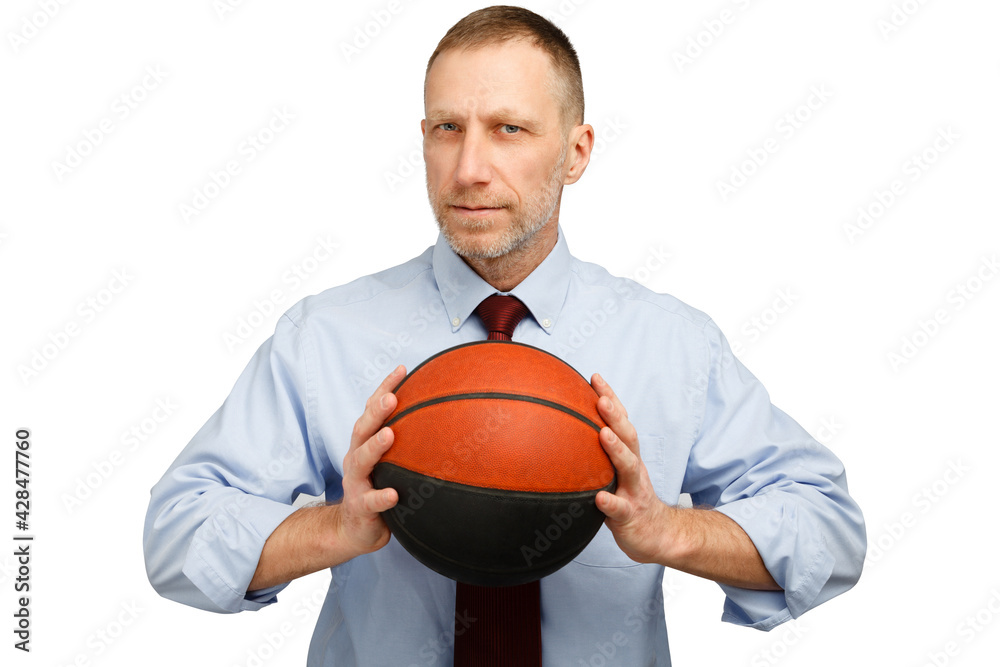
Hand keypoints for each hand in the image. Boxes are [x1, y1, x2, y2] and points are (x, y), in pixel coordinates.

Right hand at [334, 365, 405, 557]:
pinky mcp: (360, 507)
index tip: (403, 369)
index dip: (385, 388)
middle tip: (393, 397)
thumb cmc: (377, 488)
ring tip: (389, 434)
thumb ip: (406, 442)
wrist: (354, 528)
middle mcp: (355, 458)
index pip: (372, 410)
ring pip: (362, 460)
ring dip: (375, 446)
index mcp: (363, 443)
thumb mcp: (389, 462)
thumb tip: (444, 416)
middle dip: (377, 411)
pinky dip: (382, 497)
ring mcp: (355, 482)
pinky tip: (394, 495)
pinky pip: (371, 501)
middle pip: (363, 429)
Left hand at [591, 373, 671, 563]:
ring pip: (628, 467)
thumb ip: (599, 454)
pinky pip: (620, 508)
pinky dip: (610, 502)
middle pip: (628, 437)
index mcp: (628, 456)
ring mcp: (634, 491)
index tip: (594, 377)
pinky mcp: (631, 516)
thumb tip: (565, 431)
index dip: (610, 398)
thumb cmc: (630, 499)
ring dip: (616, 449)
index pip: (620, 422)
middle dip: (615, 416)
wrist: (659, 535)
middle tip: (600, 397)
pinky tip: (599, 498)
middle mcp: (634, 469)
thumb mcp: (616, 474)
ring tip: (603, 434)